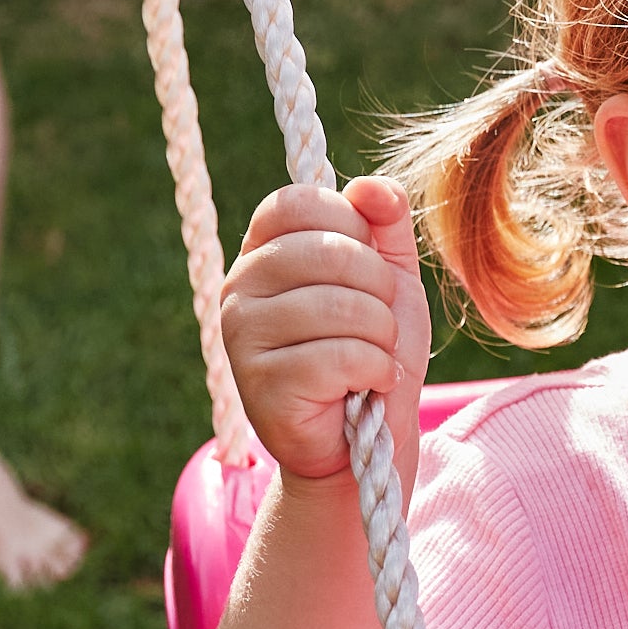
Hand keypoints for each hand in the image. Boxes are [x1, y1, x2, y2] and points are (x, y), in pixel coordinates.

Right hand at [221, 178, 430, 485]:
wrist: (365, 441)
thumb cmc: (372, 351)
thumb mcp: (389, 278)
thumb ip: (385, 225)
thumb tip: (374, 187)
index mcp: (263, 252)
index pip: (298, 202)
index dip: (350, 225)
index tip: (368, 265)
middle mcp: (239, 286)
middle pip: (329, 252)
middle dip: (379, 290)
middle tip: (379, 325)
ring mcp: (242, 336)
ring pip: (341, 306)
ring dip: (382, 336)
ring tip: (373, 358)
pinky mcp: (259, 384)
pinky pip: (341, 355)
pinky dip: (375, 370)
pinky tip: (367, 386)